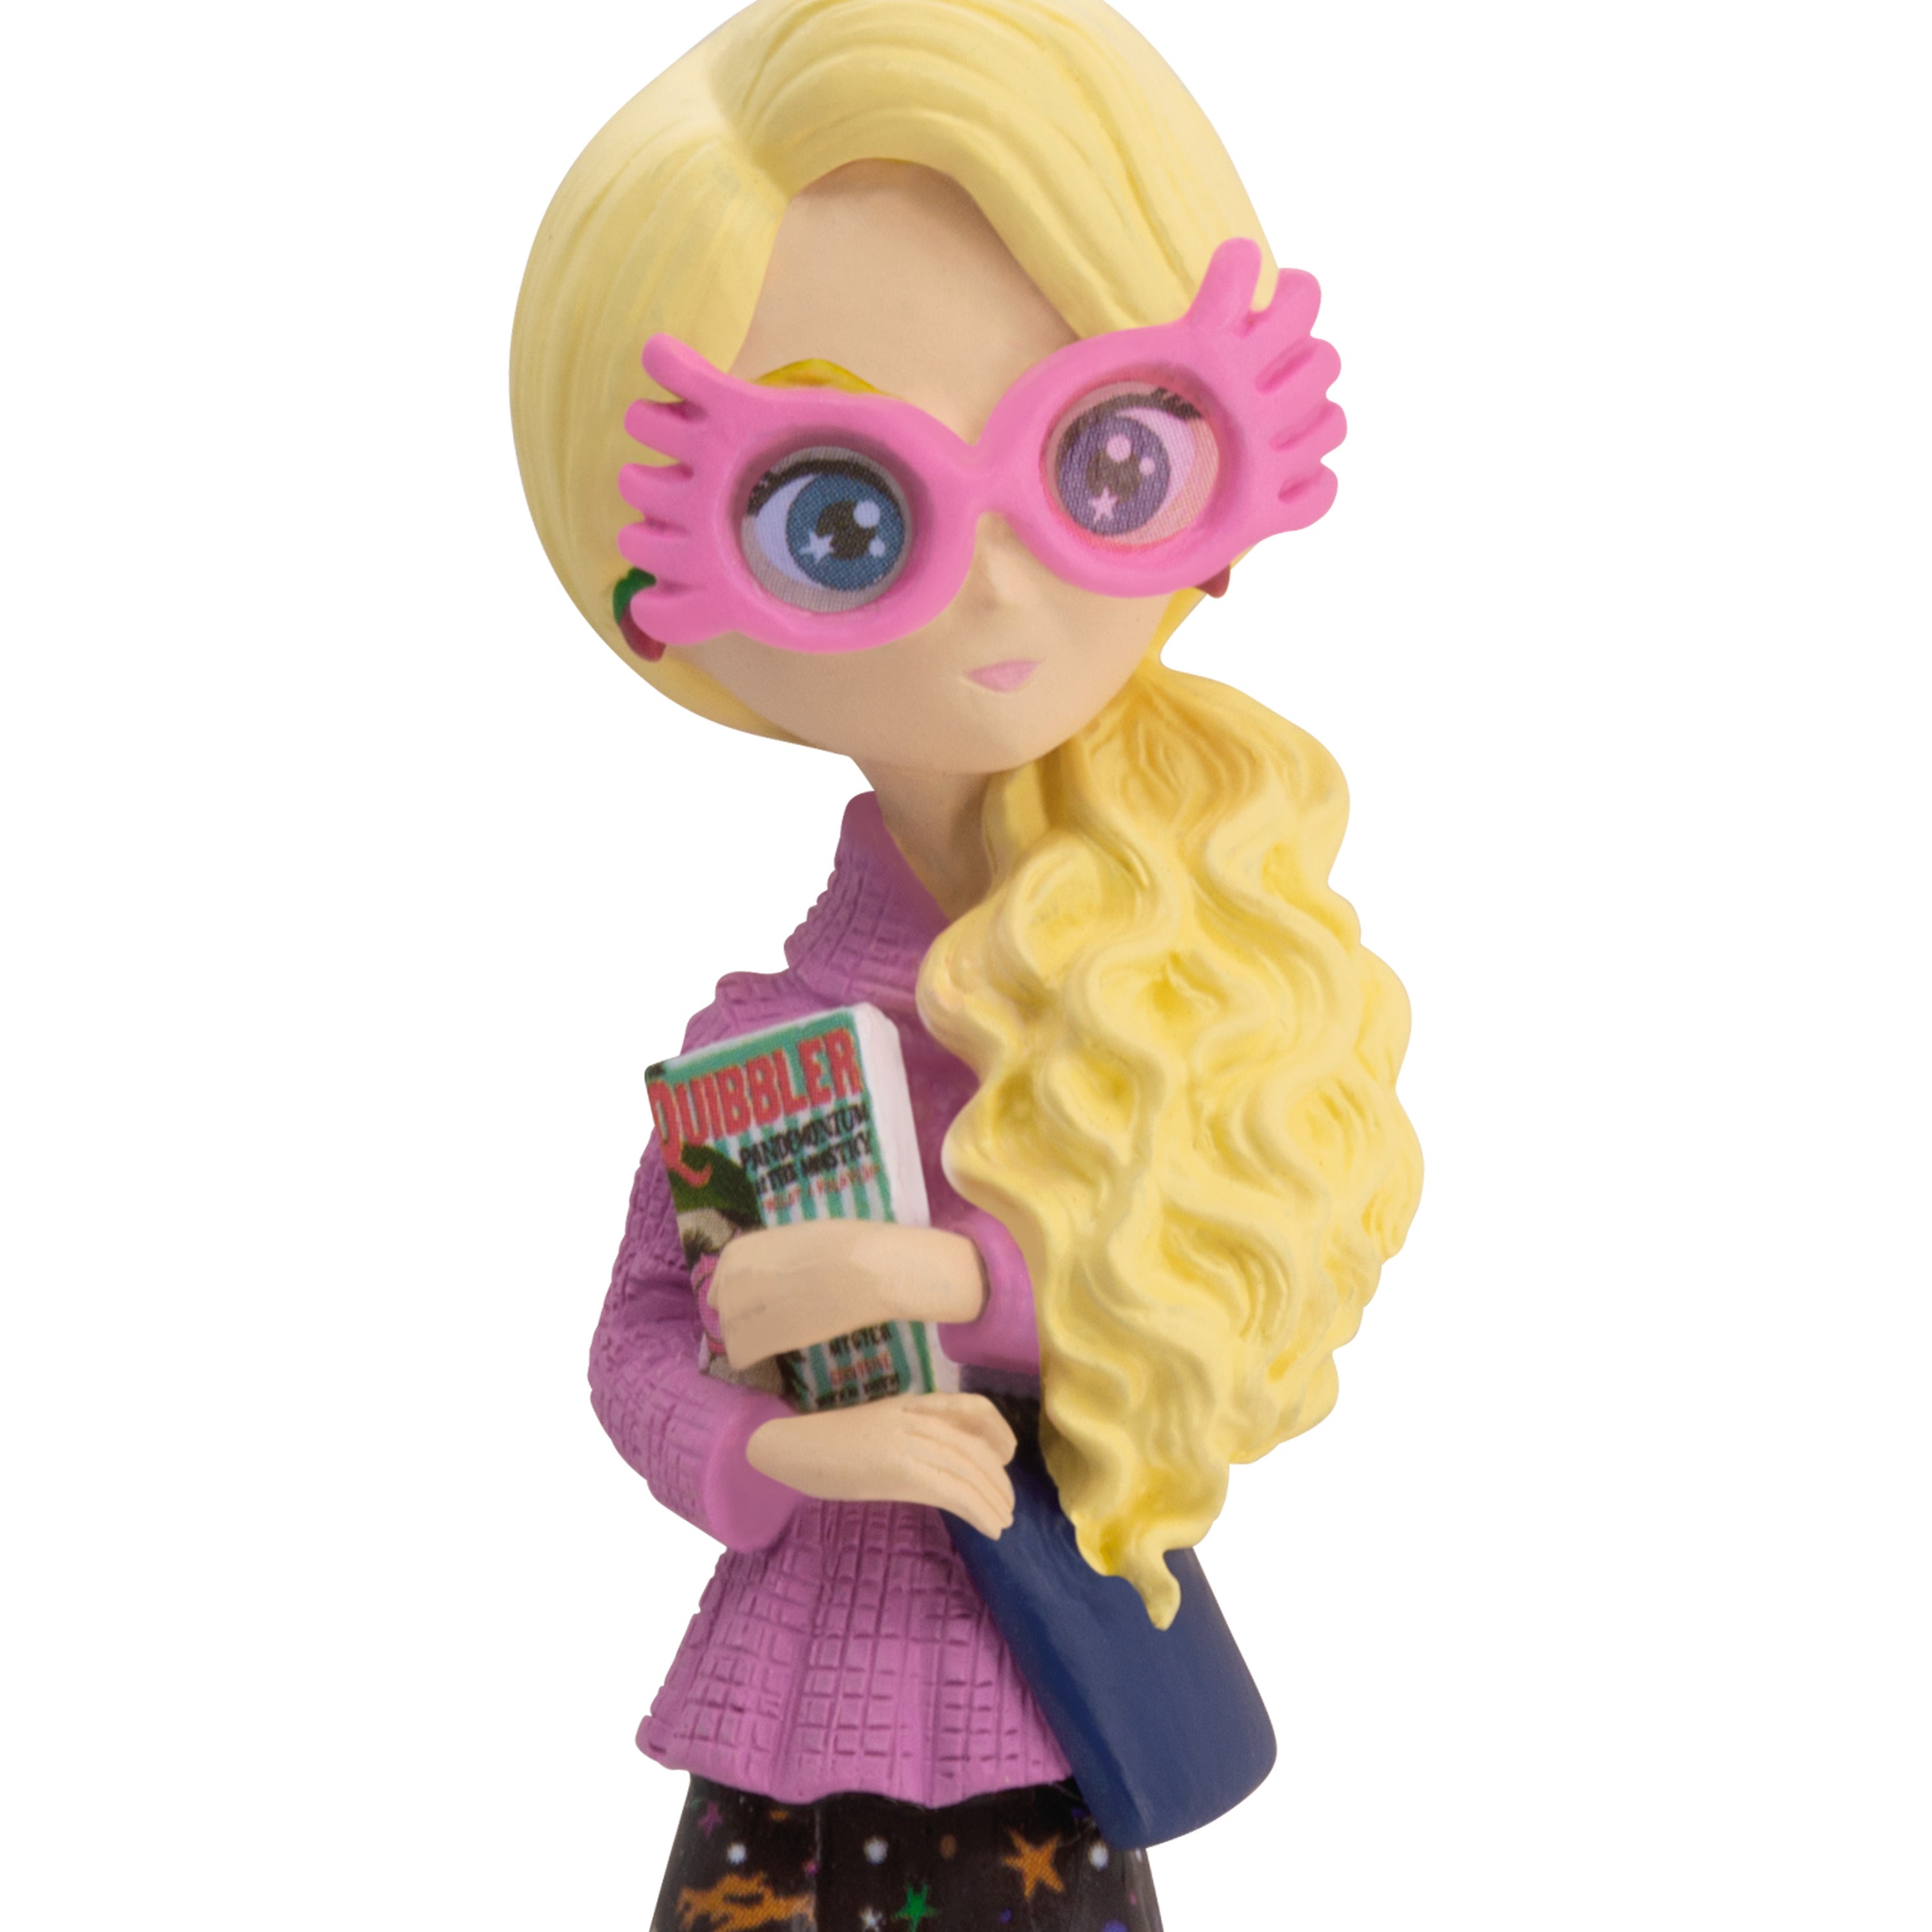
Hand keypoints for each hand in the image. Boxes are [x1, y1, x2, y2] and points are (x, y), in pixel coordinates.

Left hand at [713, 1220, 985, 1369]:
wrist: (867, 1267)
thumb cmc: (843, 1244)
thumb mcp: (792, 1239)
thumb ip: (769, 1260)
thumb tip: (770, 1276)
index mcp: (738, 1251)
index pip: (722, 1286)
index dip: (744, 1297)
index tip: (767, 1301)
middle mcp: (730, 1279)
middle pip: (726, 1314)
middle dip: (748, 1320)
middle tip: (780, 1320)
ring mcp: (741, 1310)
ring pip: (731, 1338)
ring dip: (753, 1340)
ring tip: (786, 1334)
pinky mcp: (760, 1339)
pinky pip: (741, 1357)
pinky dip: (756, 1358)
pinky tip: (781, 1350)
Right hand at [746, 1393, 1016, 1538]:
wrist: (791, 1448)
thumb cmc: (829, 1445)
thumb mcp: (880, 1429)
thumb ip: (913, 1436)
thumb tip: (946, 1462)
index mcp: (912, 1404)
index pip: (971, 1407)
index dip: (997, 1431)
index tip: (1008, 1455)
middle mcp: (915, 1417)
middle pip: (974, 1446)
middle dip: (998, 1479)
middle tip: (1008, 1505)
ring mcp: (908, 1441)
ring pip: (968, 1469)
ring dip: (993, 1499)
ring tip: (1003, 1522)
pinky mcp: (900, 1468)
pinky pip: (953, 1490)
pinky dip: (978, 1510)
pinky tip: (989, 1528)